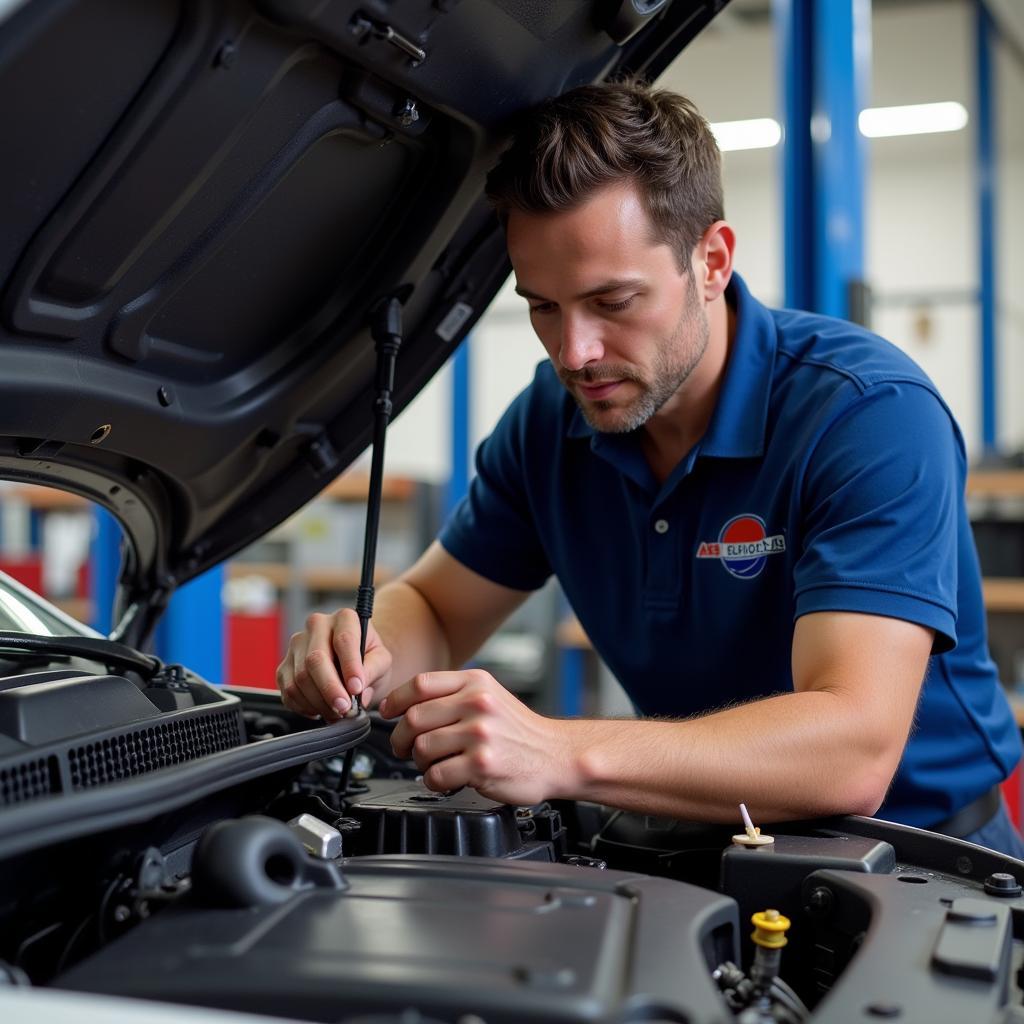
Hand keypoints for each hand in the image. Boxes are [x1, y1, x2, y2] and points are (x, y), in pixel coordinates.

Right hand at [276, 608, 391, 720]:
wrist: (353, 664)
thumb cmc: (369, 659)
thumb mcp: (382, 661)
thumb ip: (373, 669)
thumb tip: (357, 687)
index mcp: (345, 618)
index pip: (344, 640)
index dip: (350, 666)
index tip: (357, 688)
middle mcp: (317, 626)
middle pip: (315, 659)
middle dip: (330, 689)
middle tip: (344, 708)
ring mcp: (297, 645)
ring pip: (300, 678)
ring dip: (319, 702)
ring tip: (338, 712)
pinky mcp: (284, 666)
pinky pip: (289, 691)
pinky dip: (305, 707)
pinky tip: (321, 709)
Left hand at [379, 669, 565, 804]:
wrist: (556, 756)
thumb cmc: (520, 731)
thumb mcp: (491, 696)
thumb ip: (454, 694)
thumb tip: (407, 705)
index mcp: (476, 683)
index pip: (421, 684)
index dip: (396, 700)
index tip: (388, 712)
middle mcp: (478, 704)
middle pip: (415, 718)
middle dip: (400, 738)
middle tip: (403, 748)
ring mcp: (480, 734)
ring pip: (422, 748)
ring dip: (419, 762)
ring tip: (433, 764)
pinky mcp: (481, 765)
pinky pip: (436, 775)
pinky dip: (433, 781)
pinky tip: (446, 779)